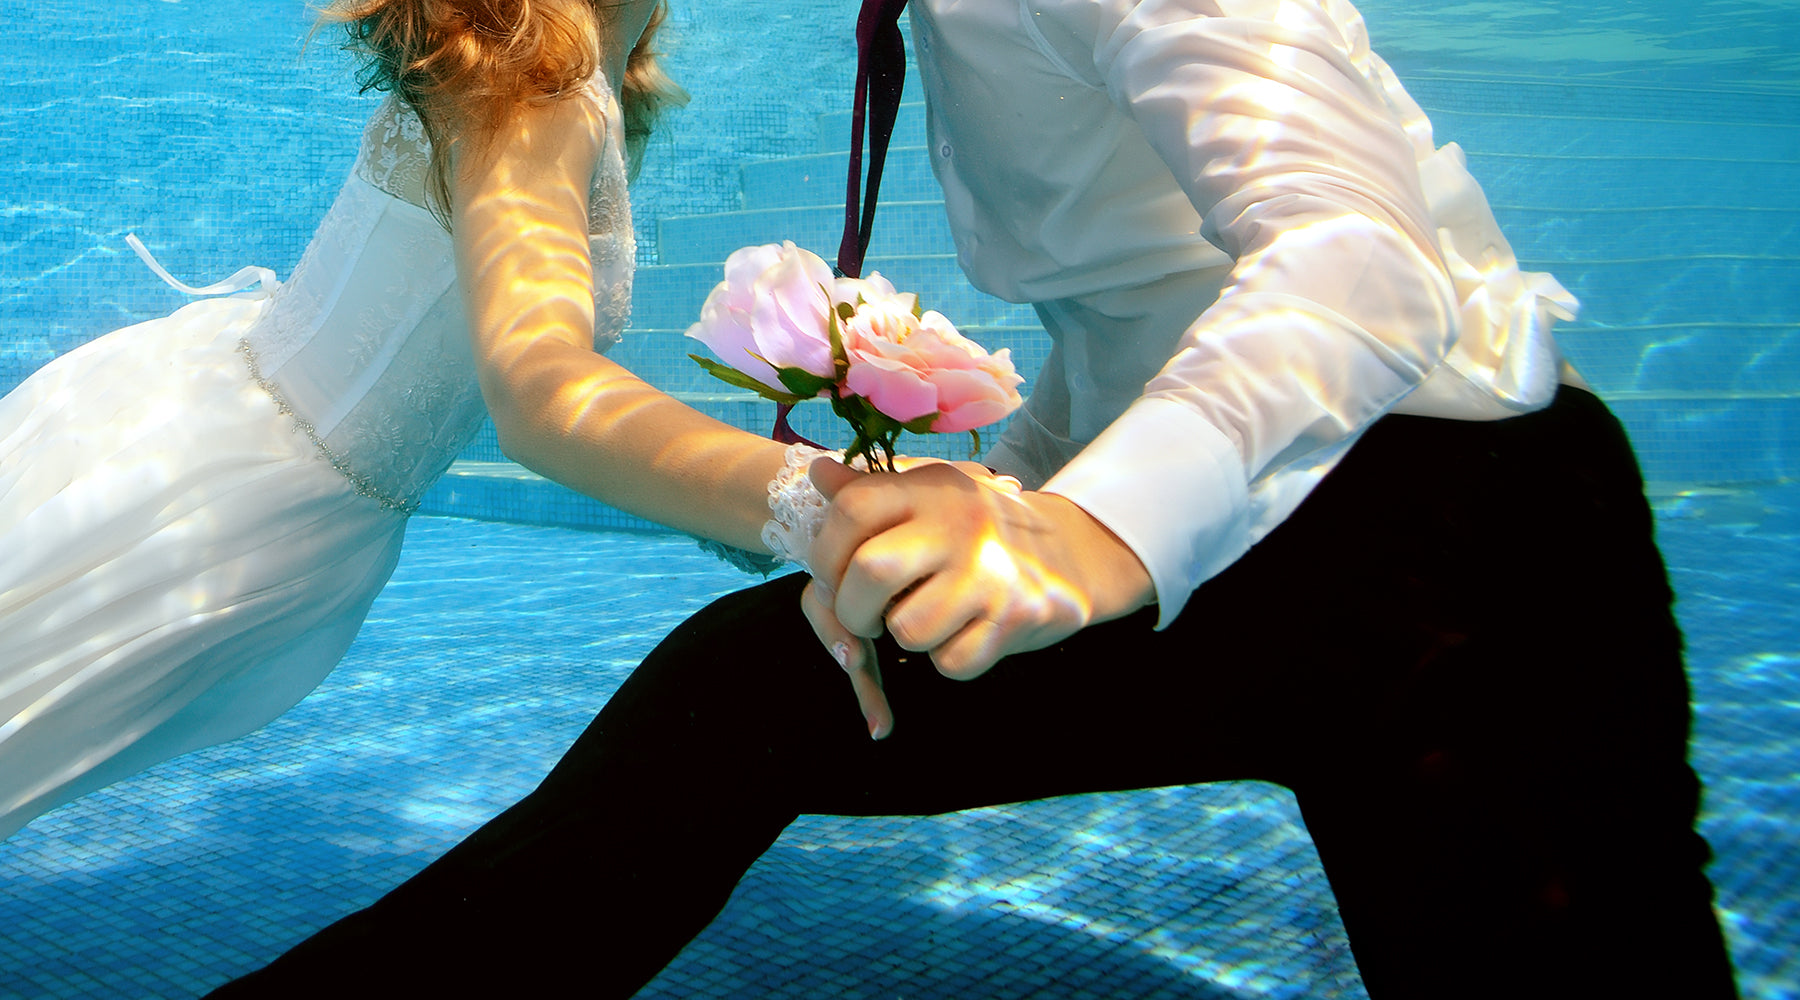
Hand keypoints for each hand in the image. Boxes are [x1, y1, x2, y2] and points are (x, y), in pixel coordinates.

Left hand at [807, 458, 1153, 699]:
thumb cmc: (979, 526)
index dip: (825, 554)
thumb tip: (817, 474)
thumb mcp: (932, 494)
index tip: (832, 577)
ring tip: (929, 616)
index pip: (850, 511)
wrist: (1071, 552)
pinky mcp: (1017, 618)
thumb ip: (872, 490)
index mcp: (934, 488)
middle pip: (870, 572)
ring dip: (908, 635)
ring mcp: (992, 573)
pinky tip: (966, 631)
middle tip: (867, 614)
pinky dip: (950, 656)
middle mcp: (962, 525)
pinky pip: (951, 661)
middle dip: (854, 609)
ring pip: (907, 630)